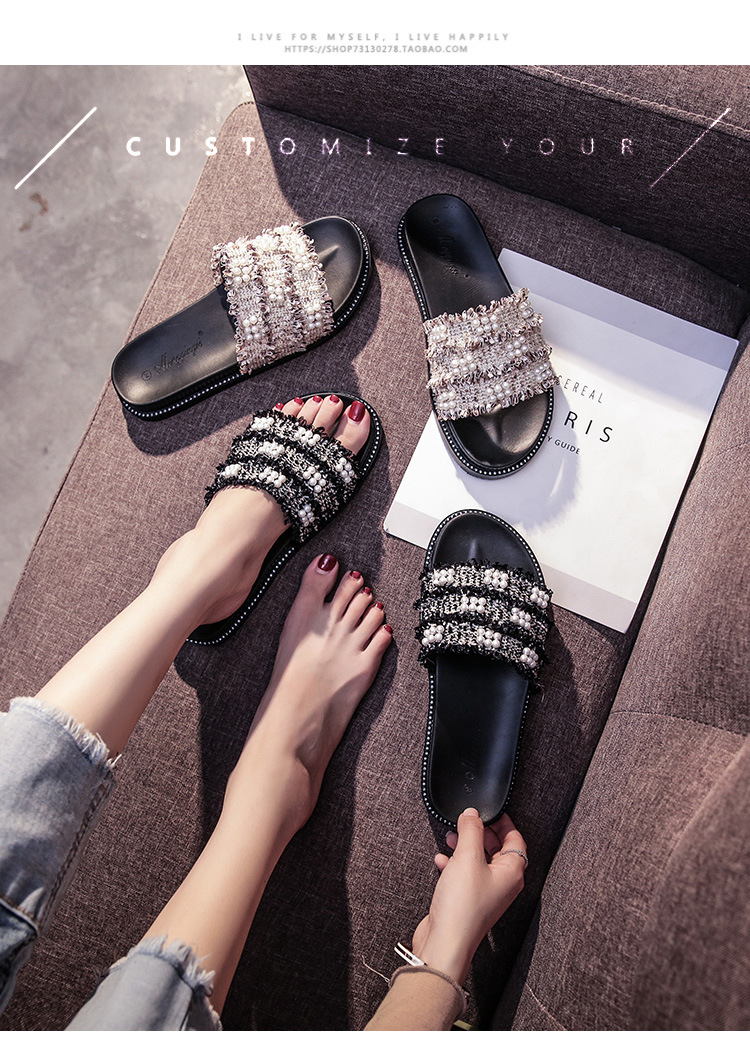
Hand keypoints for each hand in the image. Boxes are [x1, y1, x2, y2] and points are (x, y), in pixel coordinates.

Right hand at [411, 809, 526, 985]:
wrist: (445, 941)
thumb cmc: (463, 907)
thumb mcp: (468, 857)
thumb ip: (471, 830)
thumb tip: (472, 814)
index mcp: (512, 873)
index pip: (515, 839)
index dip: (504, 822)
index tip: (491, 811)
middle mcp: (502, 884)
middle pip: (498, 849)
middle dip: (482, 832)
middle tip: (469, 821)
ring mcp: (485, 893)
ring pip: (479, 860)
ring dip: (466, 845)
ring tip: (452, 836)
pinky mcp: (469, 900)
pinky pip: (465, 874)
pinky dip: (455, 863)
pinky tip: (443, 859)